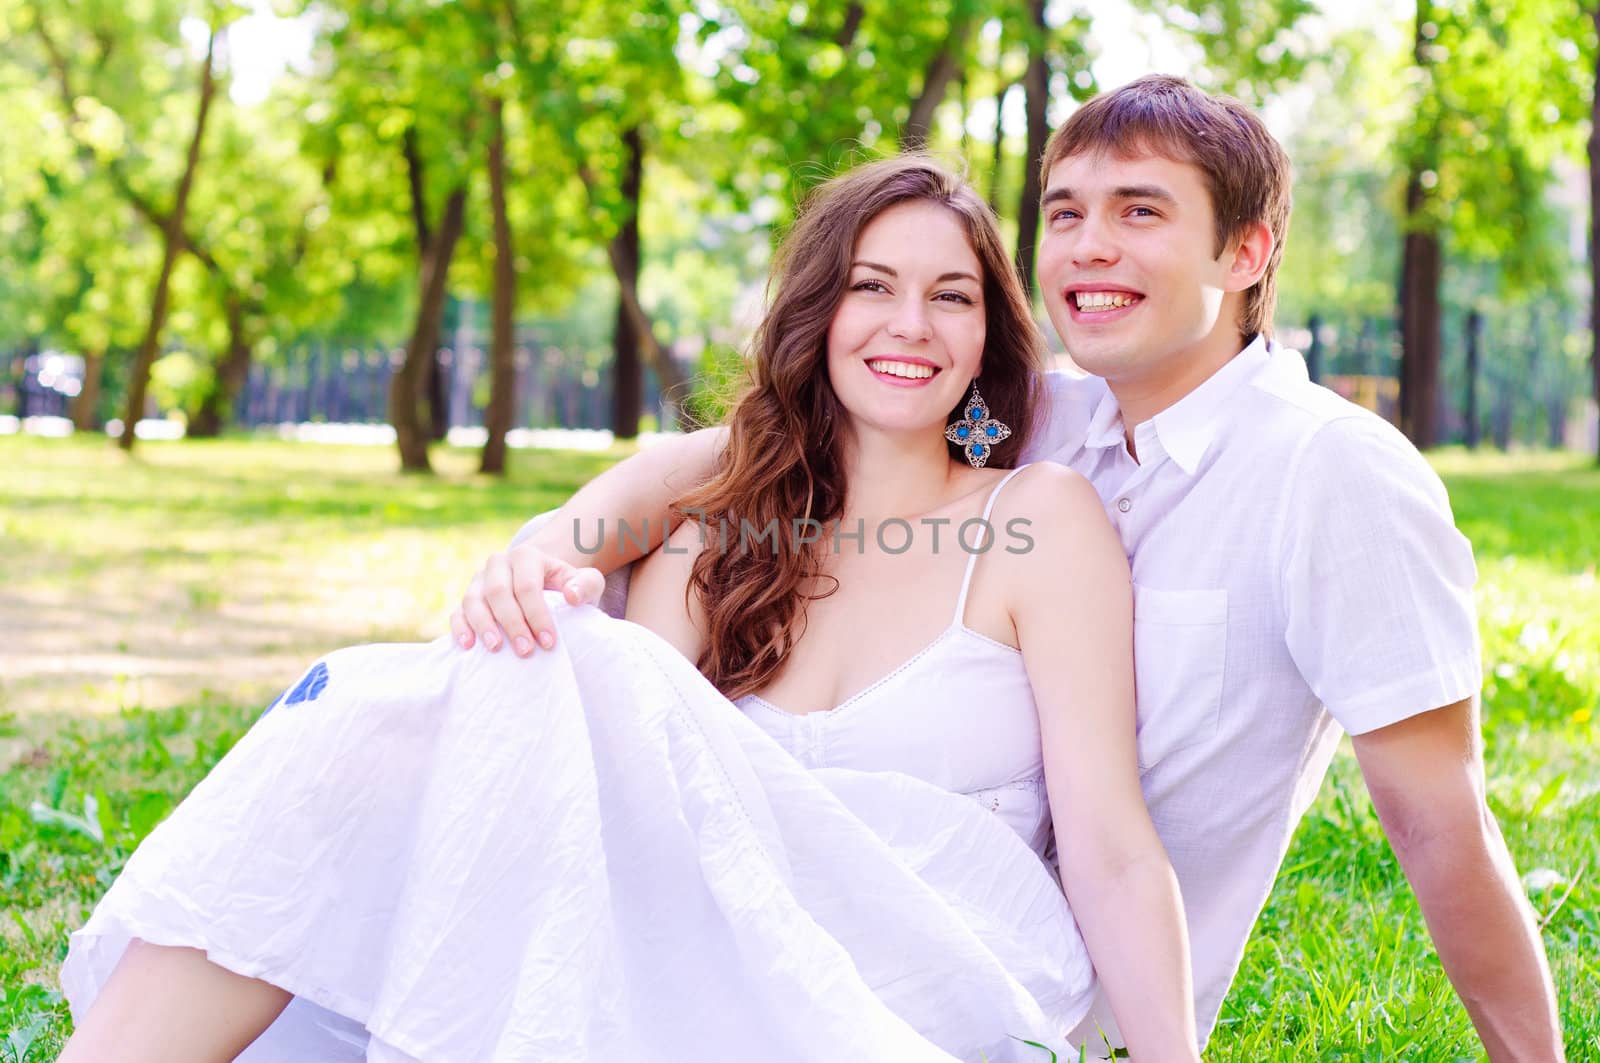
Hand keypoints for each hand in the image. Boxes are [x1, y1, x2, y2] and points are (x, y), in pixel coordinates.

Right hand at [450, 543, 606, 654]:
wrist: (543, 584)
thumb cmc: (566, 586)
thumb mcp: (585, 582)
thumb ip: (586, 585)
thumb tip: (572, 596)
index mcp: (527, 556)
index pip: (528, 586)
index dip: (537, 615)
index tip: (549, 642)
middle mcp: (498, 564)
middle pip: (499, 592)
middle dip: (512, 623)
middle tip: (526, 651)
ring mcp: (479, 580)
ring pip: (473, 600)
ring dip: (484, 625)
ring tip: (495, 648)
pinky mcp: (467, 598)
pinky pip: (457, 611)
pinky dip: (460, 627)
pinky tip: (468, 645)